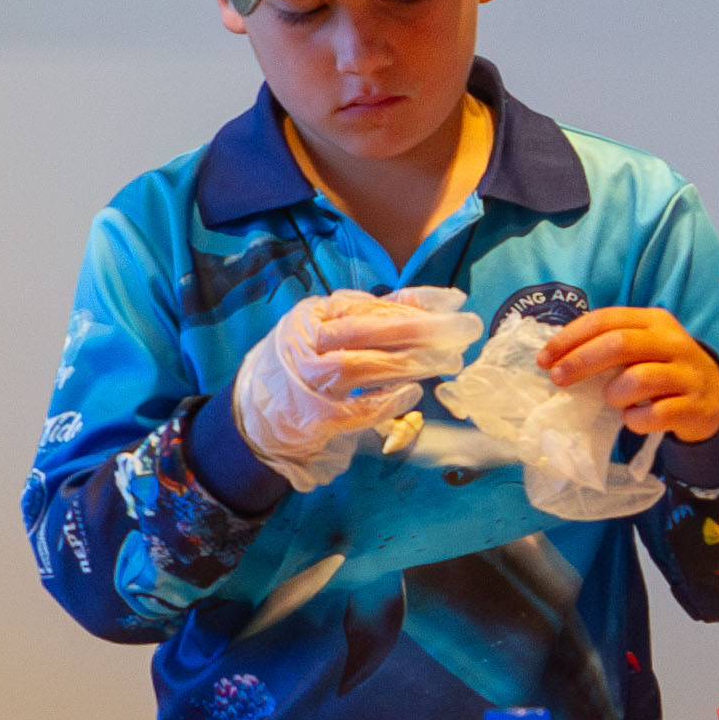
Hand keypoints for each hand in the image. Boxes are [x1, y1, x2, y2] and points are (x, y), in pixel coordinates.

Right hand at [231, 288, 470, 493]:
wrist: (254, 418)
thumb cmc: (305, 369)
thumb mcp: (331, 332)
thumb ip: (379, 317)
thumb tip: (443, 301)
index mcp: (314, 316)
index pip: (370, 305)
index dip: (416, 302)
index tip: (454, 302)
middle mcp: (307, 343)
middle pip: (369, 330)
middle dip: (422, 328)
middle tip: (463, 330)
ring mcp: (308, 382)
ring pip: (365, 366)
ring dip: (413, 362)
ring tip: (450, 360)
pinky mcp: (315, 418)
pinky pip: (357, 408)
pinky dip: (387, 400)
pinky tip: (414, 393)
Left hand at [542, 308, 718, 451]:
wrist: (716, 398)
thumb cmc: (665, 371)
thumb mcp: (644, 348)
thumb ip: (609, 346)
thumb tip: (557, 359)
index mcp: (654, 321)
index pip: (605, 319)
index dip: (570, 338)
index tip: (544, 359)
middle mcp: (672, 342)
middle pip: (619, 344)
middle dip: (581, 362)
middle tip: (558, 380)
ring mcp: (686, 374)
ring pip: (639, 379)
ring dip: (613, 394)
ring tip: (612, 401)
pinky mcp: (693, 406)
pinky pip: (655, 414)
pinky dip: (635, 420)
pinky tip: (634, 418)